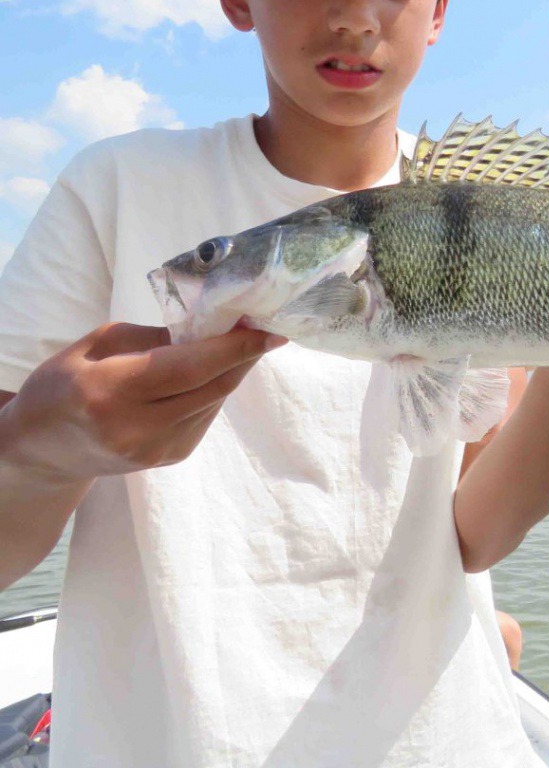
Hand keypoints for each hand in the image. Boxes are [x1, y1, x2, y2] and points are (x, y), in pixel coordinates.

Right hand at [2, 322, 285, 483]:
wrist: (44, 448)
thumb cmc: (66, 382)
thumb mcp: (99, 344)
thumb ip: (158, 337)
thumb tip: (216, 327)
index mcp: (109, 392)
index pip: (188, 368)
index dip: (234, 348)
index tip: (268, 329)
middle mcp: (134, 428)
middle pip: (211, 387)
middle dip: (244, 355)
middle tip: (265, 328)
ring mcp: (154, 450)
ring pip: (214, 401)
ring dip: (233, 371)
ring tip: (243, 342)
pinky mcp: (169, 458)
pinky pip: (206, 415)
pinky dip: (215, 389)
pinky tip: (213, 372)